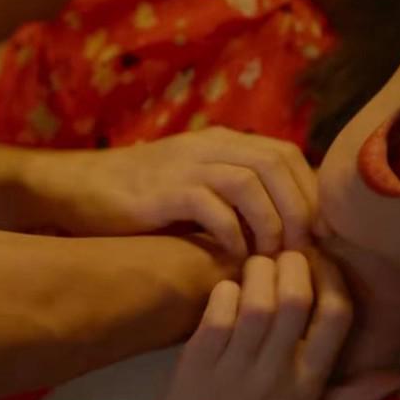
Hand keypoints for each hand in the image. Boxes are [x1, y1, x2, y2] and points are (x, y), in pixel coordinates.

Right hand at [24, 127, 316, 256]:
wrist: (77, 190)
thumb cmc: (139, 200)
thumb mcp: (194, 188)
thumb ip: (233, 197)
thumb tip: (284, 228)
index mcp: (223, 143)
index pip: (286, 154)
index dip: (311, 191)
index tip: (322, 232)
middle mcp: (210, 146)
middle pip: (277, 163)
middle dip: (299, 208)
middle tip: (305, 249)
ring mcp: (187, 165)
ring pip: (251, 181)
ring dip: (271, 222)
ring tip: (271, 256)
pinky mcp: (164, 189)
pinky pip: (213, 205)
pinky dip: (233, 232)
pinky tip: (234, 254)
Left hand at [145, 252, 399, 399]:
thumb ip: (356, 396)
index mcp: (309, 384)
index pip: (336, 319)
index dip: (333, 279)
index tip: (321, 260)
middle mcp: (277, 375)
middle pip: (295, 299)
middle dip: (292, 263)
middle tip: (283, 254)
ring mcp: (237, 369)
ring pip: (257, 302)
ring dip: (258, 272)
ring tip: (256, 265)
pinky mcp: (198, 364)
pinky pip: (217, 313)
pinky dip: (224, 291)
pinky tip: (227, 290)